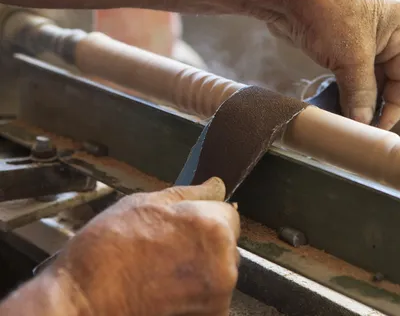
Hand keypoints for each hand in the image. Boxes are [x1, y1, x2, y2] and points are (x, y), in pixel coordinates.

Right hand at [46, 178, 239, 315]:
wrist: (81, 303)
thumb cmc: (107, 249)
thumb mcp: (144, 204)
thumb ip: (190, 194)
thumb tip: (218, 184)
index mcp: (213, 227)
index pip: (229, 213)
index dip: (203, 216)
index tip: (180, 226)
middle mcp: (225, 263)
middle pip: (226, 244)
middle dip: (204, 244)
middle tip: (164, 250)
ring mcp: (219, 296)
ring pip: (219, 272)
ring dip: (200, 270)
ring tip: (160, 273)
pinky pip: (211, 298)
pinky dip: (195, 296)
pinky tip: (164, 294)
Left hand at [268, 0, 399, 129]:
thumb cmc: (325, 12)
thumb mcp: (350, 56)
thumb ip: (361, 93)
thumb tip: (363, 123)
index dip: (396, 106)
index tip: (378, 129)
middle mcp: (386, 32)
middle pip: (389, 80)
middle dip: (375, 105)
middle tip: (362, 130)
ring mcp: (362, 38)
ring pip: (367, 80)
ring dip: (358, 102)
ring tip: (348, 123)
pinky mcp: (340, 45)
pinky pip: (349, 76)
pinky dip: (344, 93)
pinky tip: (337, 108)